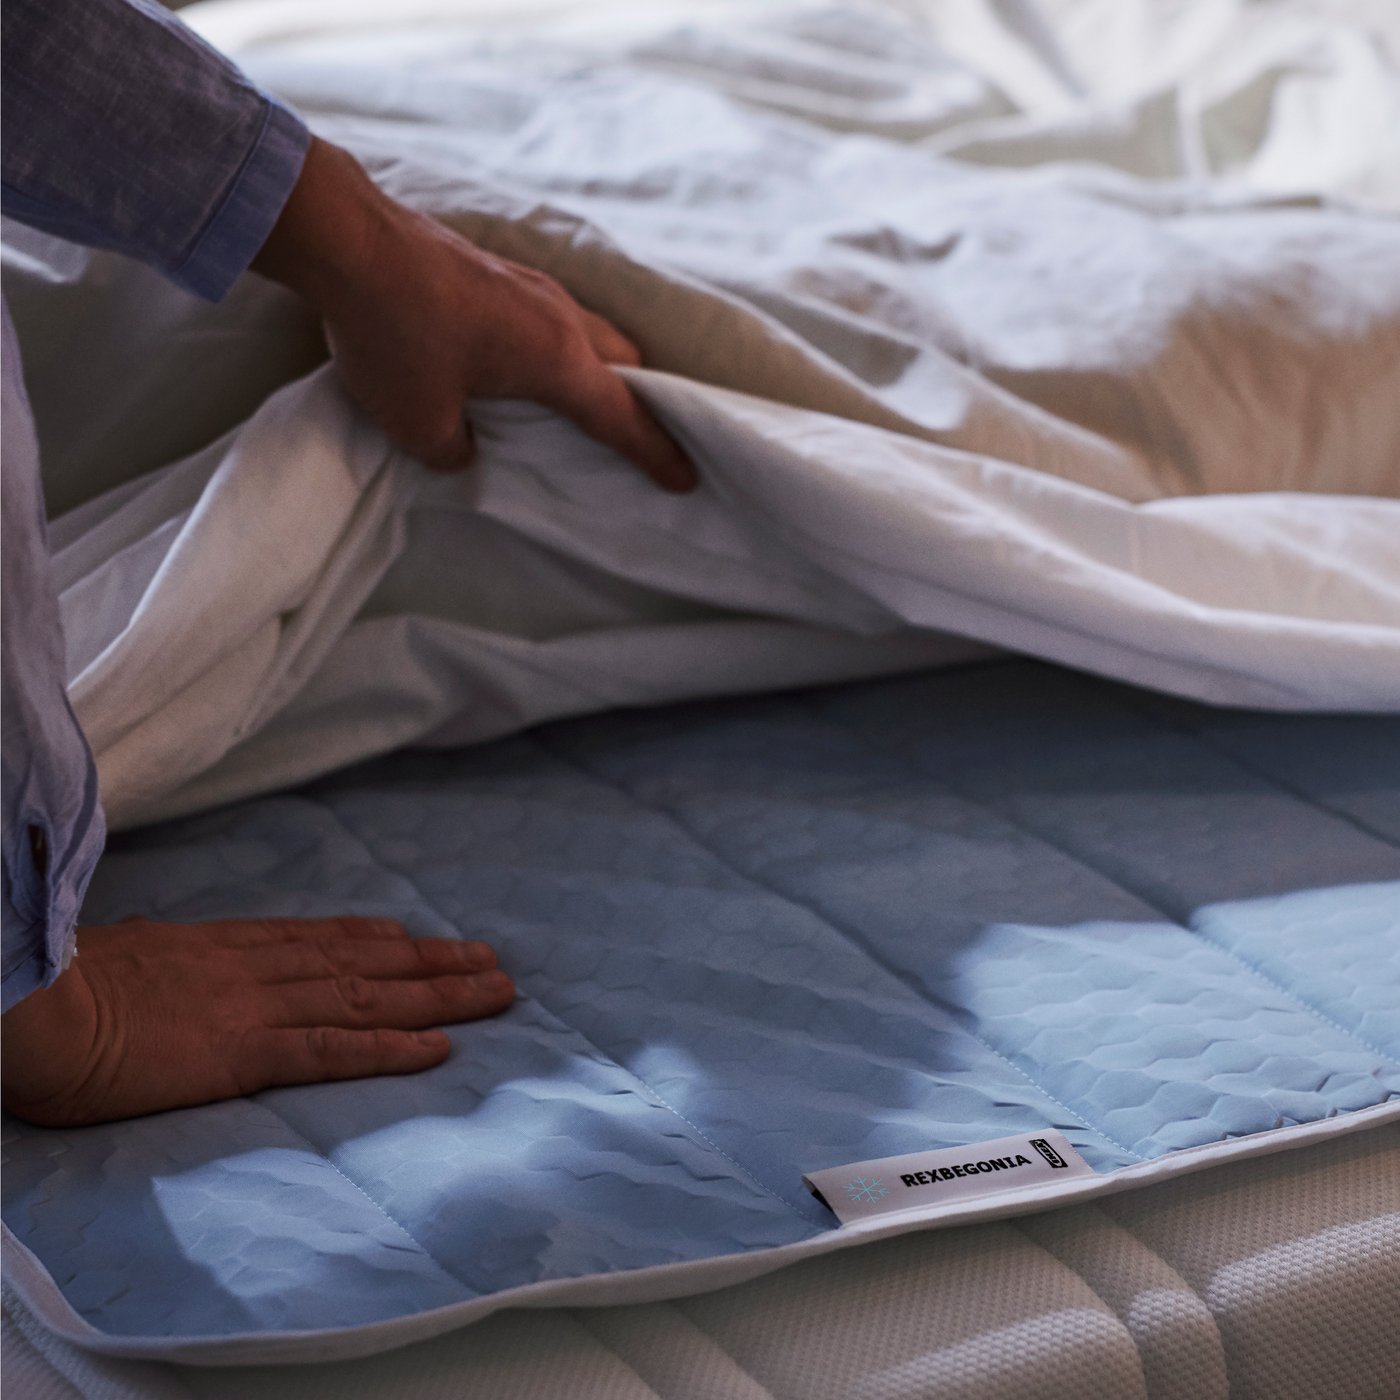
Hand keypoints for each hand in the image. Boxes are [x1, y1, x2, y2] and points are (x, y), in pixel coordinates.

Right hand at [1, 917, 513, 1126]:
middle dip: (432, 965)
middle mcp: (253, 968)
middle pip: (362, 964)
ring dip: (438, 997)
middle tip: (491, 962)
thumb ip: (154, 955)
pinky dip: (392, 1049)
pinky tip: (439, 1048)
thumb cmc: (54, 984)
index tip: (417, 938)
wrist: (28, 1003)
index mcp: (219, 947)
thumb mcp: (116, 955)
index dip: (374, 941)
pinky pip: (334, 1049)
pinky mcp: (245, 1052)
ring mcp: (255, 1006)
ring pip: (367, 999)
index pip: (315, 939)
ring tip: (494, 993)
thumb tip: (154, 948)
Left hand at [254, 138, 696, 487]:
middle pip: (624, 361)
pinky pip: (554, 314)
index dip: (655, 454)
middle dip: (641, 401)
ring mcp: (530, 284)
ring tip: (591, 397)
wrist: (346, 242)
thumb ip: (455, 451)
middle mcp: (559, 316)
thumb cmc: (393, 338)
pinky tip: (530, 357)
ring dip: (601, 366)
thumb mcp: (419, 426)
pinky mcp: (498, 270)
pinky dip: (562, 344)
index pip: (621, 416)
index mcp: (557, 359)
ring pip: (592, 331)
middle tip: (644, 433)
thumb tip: (465, 448)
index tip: (687, 479)